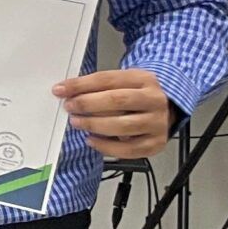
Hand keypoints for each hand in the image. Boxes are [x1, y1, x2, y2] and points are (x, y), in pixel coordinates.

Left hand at [56, 67, 174, 160]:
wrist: (166, 109)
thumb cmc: (136, 95)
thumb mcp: (121, 83)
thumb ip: (96, 86)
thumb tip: (65, 91)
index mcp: (144, 80)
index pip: (108, 79)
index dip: (81, 85)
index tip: (61, 90)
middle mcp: (154, 100)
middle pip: (117, 101)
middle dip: (88, 104)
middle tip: (69, 107)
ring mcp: (158, 123)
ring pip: (123, 126)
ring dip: (94, 125)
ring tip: (77, 122)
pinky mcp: (156, 143)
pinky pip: (129, 149)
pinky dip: (106, 147)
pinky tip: (91, 140)